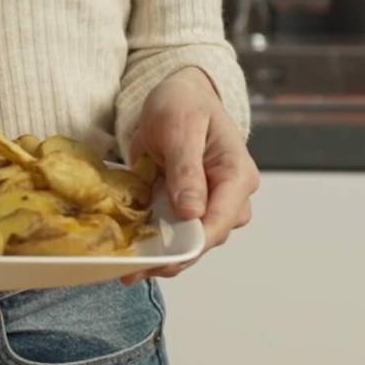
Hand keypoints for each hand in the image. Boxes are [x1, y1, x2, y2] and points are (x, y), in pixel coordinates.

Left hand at [120, 67, 258, 286]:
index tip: (164, 260)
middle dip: (173, 257)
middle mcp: (229, 196)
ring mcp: (208, 203)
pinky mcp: (187, 206)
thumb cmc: (183, 103)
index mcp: (237, 176)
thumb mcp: (180, 128)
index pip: (221, 220)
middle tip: (134, 270)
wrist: (177, 94)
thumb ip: (187, 169)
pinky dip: (154, 242)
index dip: (194, 245)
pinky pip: (174, 230)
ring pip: (190, 240)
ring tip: (127, 270)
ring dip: (162, 256)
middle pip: (205, 238)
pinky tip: (130, 254)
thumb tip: (193, 211)